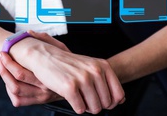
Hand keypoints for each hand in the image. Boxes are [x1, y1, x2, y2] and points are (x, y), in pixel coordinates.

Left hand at [0, 30, 68, 106]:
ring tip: (3, 67)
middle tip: (0, 57)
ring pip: (16, 92)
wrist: (80, 82)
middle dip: (4, 69)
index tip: (3, 52)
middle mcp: (44, 87)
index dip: (8, 62)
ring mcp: (42, 96)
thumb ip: (45, 39)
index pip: (21, 73)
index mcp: (47, 74)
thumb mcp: (61, 48)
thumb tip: (29, 32)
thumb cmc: (69, 62)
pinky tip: (10, 81)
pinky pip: (19, 101)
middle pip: (16, 82)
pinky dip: (11, 92)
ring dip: (5, 79)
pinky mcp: (39, 101)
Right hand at [9, 32, 125, 113]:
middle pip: (106, 104)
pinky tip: (70, 95)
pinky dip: (75, 106)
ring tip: (77, 93)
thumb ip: (107, 81)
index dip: (110, 102)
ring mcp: (83, 79)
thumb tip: (120, 100)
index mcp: (103, 65)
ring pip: (94, 109)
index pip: (119, 95)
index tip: (101, 98)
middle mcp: (95, 71)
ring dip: (85, 106)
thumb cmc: (69, 64)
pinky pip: (80, 109)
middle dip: (95, 104)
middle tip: (84, 93)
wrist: (46, 56)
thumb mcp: (91, 66)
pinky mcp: (70, 87)